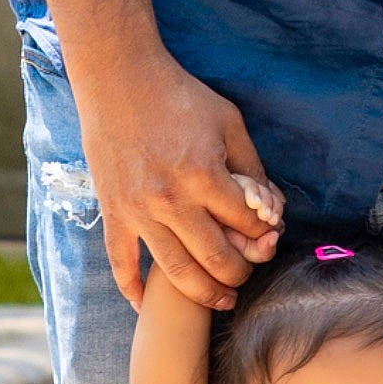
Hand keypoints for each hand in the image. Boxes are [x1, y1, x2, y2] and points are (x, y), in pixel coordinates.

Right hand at [72, 53, 285, 310]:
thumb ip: (251, 167)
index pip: (247, 225)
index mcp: (205, 175)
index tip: (268, 237)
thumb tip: (270, 208)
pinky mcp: (113, 212)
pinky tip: (147, 308)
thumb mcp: (228, 122)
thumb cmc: (179, 95)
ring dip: (205, 294)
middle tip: (246, 276)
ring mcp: (139, 211)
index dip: (264, 235)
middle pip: (217, 258)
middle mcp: (172, 200)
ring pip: (177, 272)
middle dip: (240, 273)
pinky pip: (122, 263)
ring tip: (222, 301)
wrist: (118, 75)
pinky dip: (134, 291)